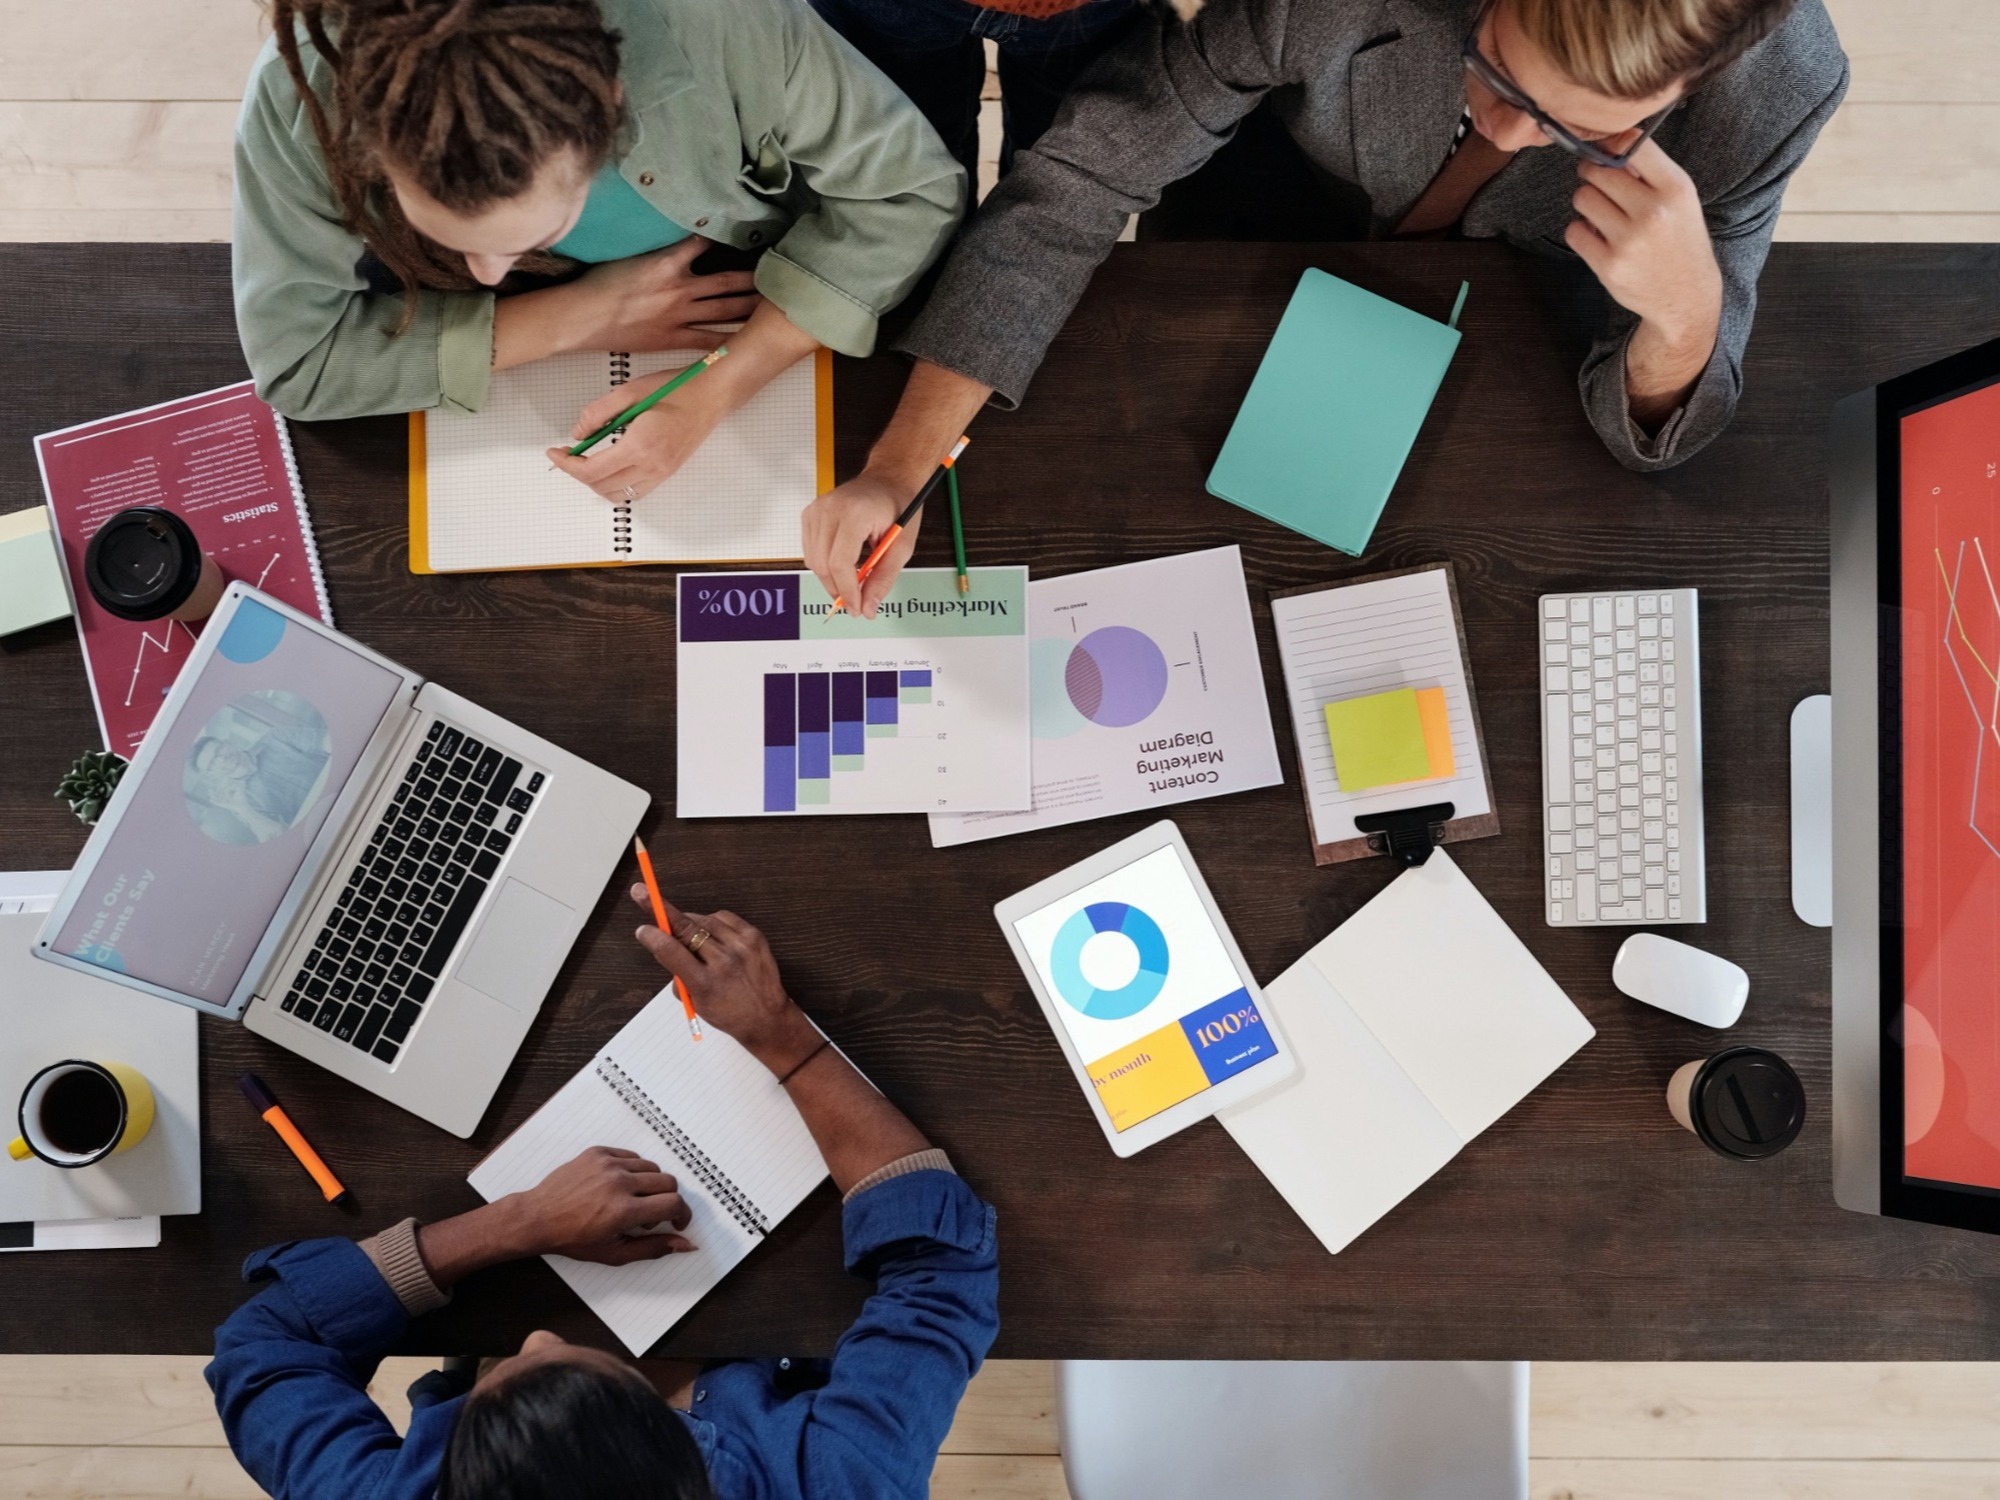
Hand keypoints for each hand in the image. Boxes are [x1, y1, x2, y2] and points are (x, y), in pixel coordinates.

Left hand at [510, 1145, 695, 1261]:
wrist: (538, 1218)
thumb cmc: (573, 1239)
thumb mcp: (615, 1253)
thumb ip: (654, 1248)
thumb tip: (686, 1244)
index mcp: (623, 1211)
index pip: (673, 1204)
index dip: (682, 1214)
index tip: (678, 1222)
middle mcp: (618, 1184)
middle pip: (668, 1182)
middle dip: (667, 1200)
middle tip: (650, 1215)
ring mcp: (608, 1165)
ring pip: (652, 1168)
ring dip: (650, 1185)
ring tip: (632, 1200)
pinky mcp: (599, 1153)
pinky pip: (632, 1156)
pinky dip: (633, 1171)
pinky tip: (618, 1186)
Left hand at [545, 367, 724, 500]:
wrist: (712, 395)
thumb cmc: (677, 388)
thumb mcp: (630, 391)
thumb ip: (598, 412)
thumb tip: (578, 433)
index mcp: (639, 445)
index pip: (591, 470)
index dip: (567, 465)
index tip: (555, 453)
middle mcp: (651, 465)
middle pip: (601, 486)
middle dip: (578, 473)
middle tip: (568, 455)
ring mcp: (661, 472)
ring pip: (618, 495)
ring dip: (597, 483)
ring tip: (588, 462)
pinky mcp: (668, 473)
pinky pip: (635, 492)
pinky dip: (617, 486)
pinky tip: (612, 467)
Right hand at [573, 237, 758, 351]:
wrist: (579, 317)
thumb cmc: (598, 283)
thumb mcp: (630, 254)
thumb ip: (658, 248)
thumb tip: (680, 239)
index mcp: (667, 261)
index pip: (706, 243)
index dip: (729, 239)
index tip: (750, 234)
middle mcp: (679, 288)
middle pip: (728, 281)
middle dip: (754, 278)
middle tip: (778, 274)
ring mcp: (678, 315)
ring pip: (725, 310)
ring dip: (750, 306)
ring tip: (772, 304)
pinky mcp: (672, 338)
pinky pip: (709, 340)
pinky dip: (730, 338)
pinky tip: (749, 338)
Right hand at [628, 888, 821, 1073]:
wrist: (767, 1017)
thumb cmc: (728, 1013)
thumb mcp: (695, 1003)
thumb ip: (678, 975)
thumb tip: (664, 945)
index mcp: (705, 983)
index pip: (671, 952)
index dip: (653, 937)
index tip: (642, 929)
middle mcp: (724, 963)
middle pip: (685, 928)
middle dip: (660, 909)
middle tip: (643, 892)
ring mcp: (741, 947)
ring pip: (703, 920)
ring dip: (689, 922)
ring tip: (688, 933)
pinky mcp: (754, 937)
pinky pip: (724, 918)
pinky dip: (712, 921)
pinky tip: (710, 932)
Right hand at [802, 471, 920, 619]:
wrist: (888, 478)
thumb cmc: (898, 506)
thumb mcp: (902, 546)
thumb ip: (884, 578)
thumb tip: (868, 608)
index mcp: (855, 513)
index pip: (840, 562)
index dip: (847, 591)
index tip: (858, 608)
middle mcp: (830, 508)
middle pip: (823, 564)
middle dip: (838, 590)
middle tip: (857, 603)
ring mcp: (816, 509)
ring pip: (813, 561)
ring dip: (831, 579)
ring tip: (853, 581)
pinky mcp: (809, 513)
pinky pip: (810, 551)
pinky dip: (824, 564)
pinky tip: (843, 563)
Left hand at [1564, 136, 1720, 346]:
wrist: (1685, 295)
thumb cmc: (1679, 239)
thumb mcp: (1680, 198)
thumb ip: (1649, 171)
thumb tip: (1607, 142)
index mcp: (1675, 188)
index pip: (1633, 145)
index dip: (1611, 145)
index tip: (1606, 152)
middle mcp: (1653, 211)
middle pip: (1598, 172)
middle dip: (1592, 175)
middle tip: (1599, 184)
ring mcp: (1629, 240)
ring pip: (1582, 199)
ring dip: (1587, 204)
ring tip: (1603, 214)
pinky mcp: (1608, 264)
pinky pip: (1573, 231)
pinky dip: (1580, 232)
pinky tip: (1597, 237)